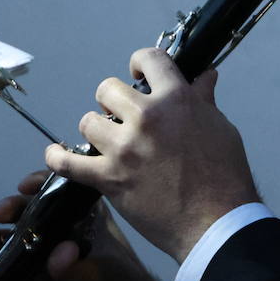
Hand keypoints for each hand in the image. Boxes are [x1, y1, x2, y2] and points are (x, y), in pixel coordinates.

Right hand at [0, 170, 170, 280]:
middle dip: (11, 209)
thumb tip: (60, 253)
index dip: (38, 185)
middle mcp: (53, 232)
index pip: (55, 192)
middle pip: (26, 213)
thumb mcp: (104, 267)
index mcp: (77, 217)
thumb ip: (79, 261)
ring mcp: (35, 256)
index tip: (26, 186)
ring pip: (6, 240)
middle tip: (2, 213)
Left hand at [45, 50, 259, 262]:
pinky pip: (68, 163)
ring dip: (97, 129)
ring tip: (107, 140)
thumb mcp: (220, 127)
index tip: (138, 74)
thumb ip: (203, 100)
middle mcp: (147, 118)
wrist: (216, 221)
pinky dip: (58, 157)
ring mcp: (124, 149)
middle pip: (108, 89)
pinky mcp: (109, 179)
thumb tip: (205, 77)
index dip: (140, 62)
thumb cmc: (224, 175)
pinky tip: (55, 153)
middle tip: (123, 116)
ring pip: (88, 121)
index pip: (150, 59)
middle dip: (114, 100)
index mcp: (176, 100)